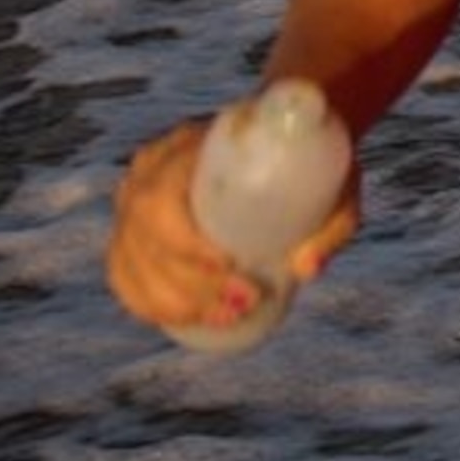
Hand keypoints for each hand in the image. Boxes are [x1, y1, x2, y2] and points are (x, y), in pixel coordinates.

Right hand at [106, 115, 358, 335]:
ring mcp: (134, 200)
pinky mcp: (134, 229)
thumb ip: (333, 224)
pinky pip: (122, 273)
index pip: (162, 198)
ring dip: (172, 300)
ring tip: (227, 316)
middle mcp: (150, 171)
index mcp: (188, 147)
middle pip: (144, 236)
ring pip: (129, 260)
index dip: (183, 241)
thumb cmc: (312, 163)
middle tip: (245, 300)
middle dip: (189, 281)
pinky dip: (147, 303)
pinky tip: (183, 318)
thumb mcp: (336, 184)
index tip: (229, 264)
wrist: (285, 142)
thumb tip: (305, 270)